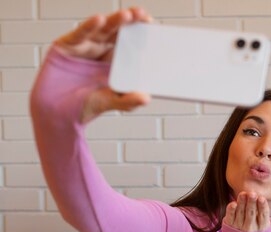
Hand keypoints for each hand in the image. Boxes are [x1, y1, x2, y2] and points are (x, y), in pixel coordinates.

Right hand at [53, 8, 151, 122]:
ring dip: (115, 21)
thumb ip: (127, 101)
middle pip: (118, 32)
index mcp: (115, 63)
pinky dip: (89, 26)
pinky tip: (99, 20)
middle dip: (130, 22)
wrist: (56, 114)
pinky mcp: (67, 45)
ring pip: (101, 29)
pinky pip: (80, 34)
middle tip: (143, 16)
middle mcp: (101, 51)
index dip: (140, 33)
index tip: (152, 26)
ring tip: (127, 16)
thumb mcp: (110, 103)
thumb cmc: (84, 107)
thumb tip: (146, 98)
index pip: (130, 43)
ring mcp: (84, 46)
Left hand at [223, 192, 270, 231]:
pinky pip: (230, 218)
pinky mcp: (230, 228)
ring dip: (242, 203)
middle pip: (251, 213)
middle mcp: (251, 229)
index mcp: (263, 229)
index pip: (263, 216)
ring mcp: (239, 229)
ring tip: (243, 193)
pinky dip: (231, 211)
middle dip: (252, 203)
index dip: (262, 207)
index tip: (262, 198)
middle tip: (252, 193)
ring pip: (240, 214)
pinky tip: (233, 203)